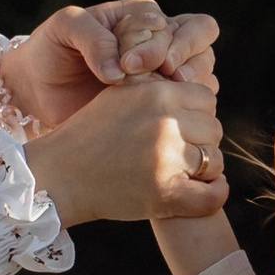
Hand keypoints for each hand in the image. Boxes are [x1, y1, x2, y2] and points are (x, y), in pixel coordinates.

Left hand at [0, 0, 218, 129]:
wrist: (37, 90)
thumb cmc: (51, 50)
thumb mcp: (65, 29)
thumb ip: (93, 37)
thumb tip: (120, 70)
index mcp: (143, 17)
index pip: (177, 23)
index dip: (162, 44)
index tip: (129, 64)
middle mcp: (162, 42)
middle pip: (203, 42)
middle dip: (188, 59)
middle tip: (164, 75)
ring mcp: (164, 76)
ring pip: (205, 75)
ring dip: (190, 86)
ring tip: (160, 99)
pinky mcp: (160, 107)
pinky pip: (190, 106)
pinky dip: (181, 111)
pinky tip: (156, 118)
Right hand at [27, 70, 223, 227]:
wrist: (59, 175)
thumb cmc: (89, 136)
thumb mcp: (119, 95)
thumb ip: (155, 87)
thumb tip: (192, 78)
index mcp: (156, 93)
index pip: (206, 98)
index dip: (196, 115)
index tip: (181, 128)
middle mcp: (164, 121)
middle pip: (214, 128)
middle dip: (201, 142)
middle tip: (178, 154)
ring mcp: (166, 157)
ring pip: (215, 160)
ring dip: (204, 170)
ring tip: (181, 173)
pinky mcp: (165, 192)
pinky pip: (213, 196)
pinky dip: (213, 195)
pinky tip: (202, 193)